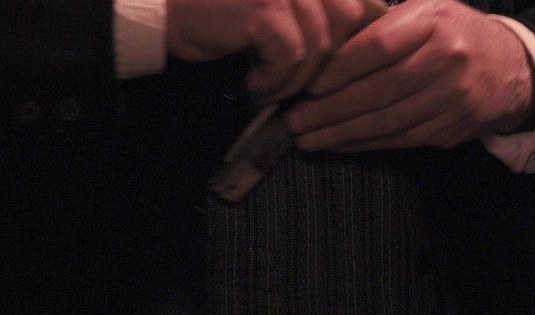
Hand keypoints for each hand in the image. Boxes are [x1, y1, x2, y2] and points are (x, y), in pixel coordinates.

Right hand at [167, 0, 371, 101]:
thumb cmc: (227, 17)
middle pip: (351, 20)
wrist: (165, 12)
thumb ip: (327, 19)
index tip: (342, 68)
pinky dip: (274, 79)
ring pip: (320, 45)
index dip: (361, 38)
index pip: (366, 1)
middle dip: (329, 62)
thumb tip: (369, 48)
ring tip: (268, 85)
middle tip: (298, 82)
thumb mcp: (287, 14)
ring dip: (296, 77)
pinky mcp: (266, 8)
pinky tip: (253, 81)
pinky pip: (292, 58)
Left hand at [285, 0, 534, 151]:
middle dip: (329, 110)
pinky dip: (365, 144)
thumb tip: (323, 52)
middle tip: (293, 121)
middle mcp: (446, 60)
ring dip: (340, 133)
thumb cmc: (451, 32)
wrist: (509, 67)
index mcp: (433, 22)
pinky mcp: (450, 129)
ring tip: (306, 138)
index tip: (307, 84)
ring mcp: (451, 99)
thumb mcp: (424, 9)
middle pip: (378, 90)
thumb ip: (381, 24)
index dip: (339, 69)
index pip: (378, 47)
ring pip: (386, 122)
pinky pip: (400, 140)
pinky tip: (339, 144)